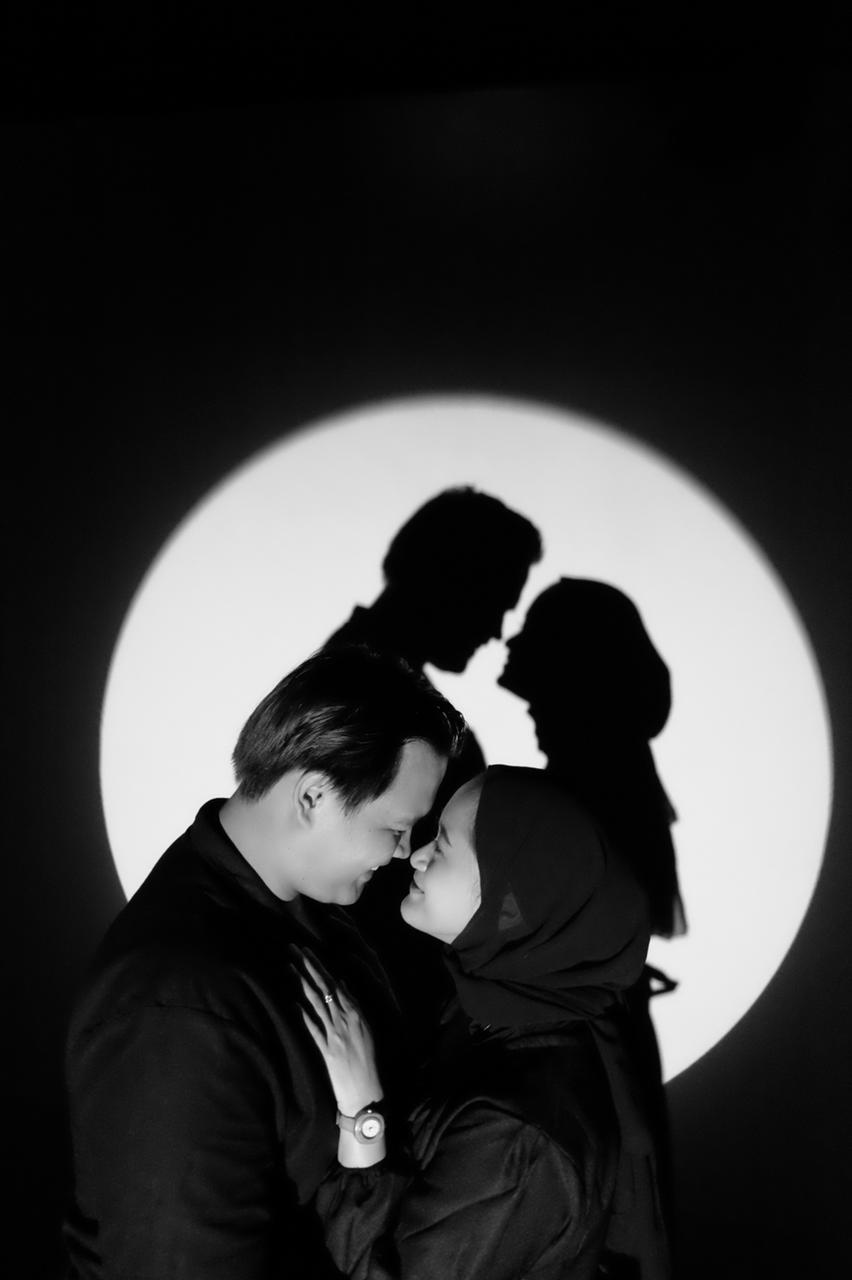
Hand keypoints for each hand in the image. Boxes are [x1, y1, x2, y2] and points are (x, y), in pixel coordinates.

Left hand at [294, 948, 383, 1116]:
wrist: (367, 1093)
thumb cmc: (368, 1062)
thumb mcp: (366, 1029)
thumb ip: (353, 1006)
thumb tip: (341, 983)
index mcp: (357, 1013)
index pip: (334, 984)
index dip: (319, 967)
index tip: (307, 952)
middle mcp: (345, 1021)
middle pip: (323, 988)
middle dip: (308, 967)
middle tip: (294, 949)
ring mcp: (335, 1035)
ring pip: (316, 1003)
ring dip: (302, 983)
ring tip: (289, 966)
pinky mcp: (327, 1051)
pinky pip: (313, 1029)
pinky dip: (304, 1014)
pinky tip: (293, 1001)